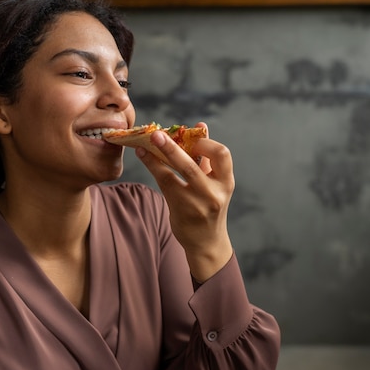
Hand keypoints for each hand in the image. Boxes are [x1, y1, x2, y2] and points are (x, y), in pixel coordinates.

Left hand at [135, 122, 234, 281]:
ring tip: (143, 145)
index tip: (193, 134)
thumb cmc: (209, 206)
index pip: (222, 154)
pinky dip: (153, 167)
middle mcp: (214, 193)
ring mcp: (196, 203)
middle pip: (192, 166)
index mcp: (226, 182)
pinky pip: (164, 183)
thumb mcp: (214, 183)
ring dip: (157, 157)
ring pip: (173, 176)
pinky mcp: (180, 209)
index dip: (206, 142)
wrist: (206, 243)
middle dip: (172, 147)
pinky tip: (144, 157)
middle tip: (157, 134)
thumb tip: (200, 126)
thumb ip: (207, 157)